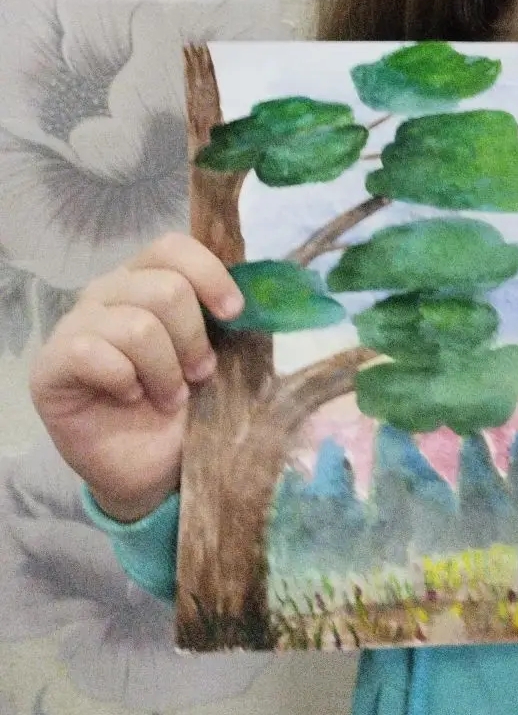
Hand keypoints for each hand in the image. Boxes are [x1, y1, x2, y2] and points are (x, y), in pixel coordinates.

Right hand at [29, 234, 242, 523]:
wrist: (153, 467)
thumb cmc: (186, 406)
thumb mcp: (221, 358)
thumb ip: (233, 322)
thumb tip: (269, 296)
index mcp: (148, 279)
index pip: (172, 247)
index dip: (209, 275)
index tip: (234, 314)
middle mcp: (108, 292)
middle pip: (165, 288)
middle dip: (194, 339)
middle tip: (199, 375)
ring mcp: (75, 324)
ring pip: (137, 325)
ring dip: (165, 370)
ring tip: (168, 396)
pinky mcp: (51, 364)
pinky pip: (91, 352)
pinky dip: (124, 381)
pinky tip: (128, 397)